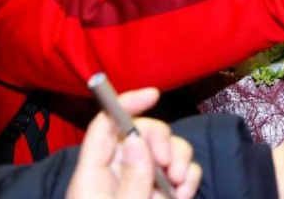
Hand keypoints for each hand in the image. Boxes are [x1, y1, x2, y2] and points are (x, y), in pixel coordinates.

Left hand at [66, 87, 200, 198]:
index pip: (105, 124)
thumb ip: (129, 181)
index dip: (126, 103)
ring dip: (180, 159)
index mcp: (94, 173)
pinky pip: (182, 171)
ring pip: (168, 149)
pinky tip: (184, 194)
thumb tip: (137, 140)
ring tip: (179, 185)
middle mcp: (120, 171)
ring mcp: (144, 183)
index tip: (153, 94)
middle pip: (144, 131)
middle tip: (168, 165)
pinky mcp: (164, 193)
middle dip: (162, 140)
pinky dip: (188, 178)